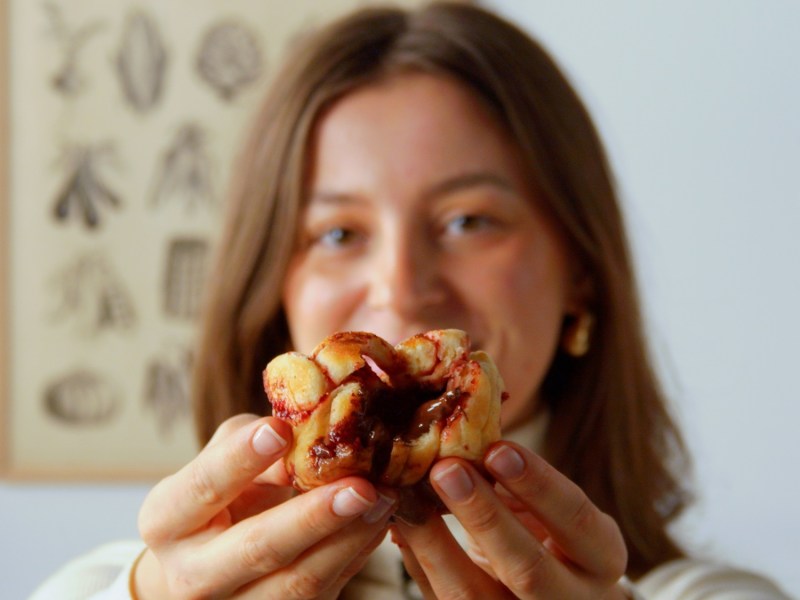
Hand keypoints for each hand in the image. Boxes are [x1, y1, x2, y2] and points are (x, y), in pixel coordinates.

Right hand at [135, 414, 395, 598]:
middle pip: (257, 548)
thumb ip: (253, 443)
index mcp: (166, 519)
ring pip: (298, 582)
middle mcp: (190, 574)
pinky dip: (354, 556)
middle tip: (361, 485)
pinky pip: (321, 594)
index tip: (279, 428)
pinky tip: (377, 524)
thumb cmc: (215, 500)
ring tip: (384, 499)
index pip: (202, 487)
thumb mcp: (220, 464)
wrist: (202, 571)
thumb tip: (307, 422)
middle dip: (314, 517)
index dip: (239, 459)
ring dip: (349, 539)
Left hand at [393, 442, 628, 598]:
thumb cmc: (550, 536)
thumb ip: (517, 479)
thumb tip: (468, 428)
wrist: (553, 598)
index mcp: (601, 557)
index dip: (539, 485)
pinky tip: (400, 530)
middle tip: (446, 469)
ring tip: (408, 501)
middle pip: (529, 569)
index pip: (578, 521)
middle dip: (484, 517)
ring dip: (436, 546)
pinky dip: (418, 564)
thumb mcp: (550, 508)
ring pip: (474, 598)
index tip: (497, 448)